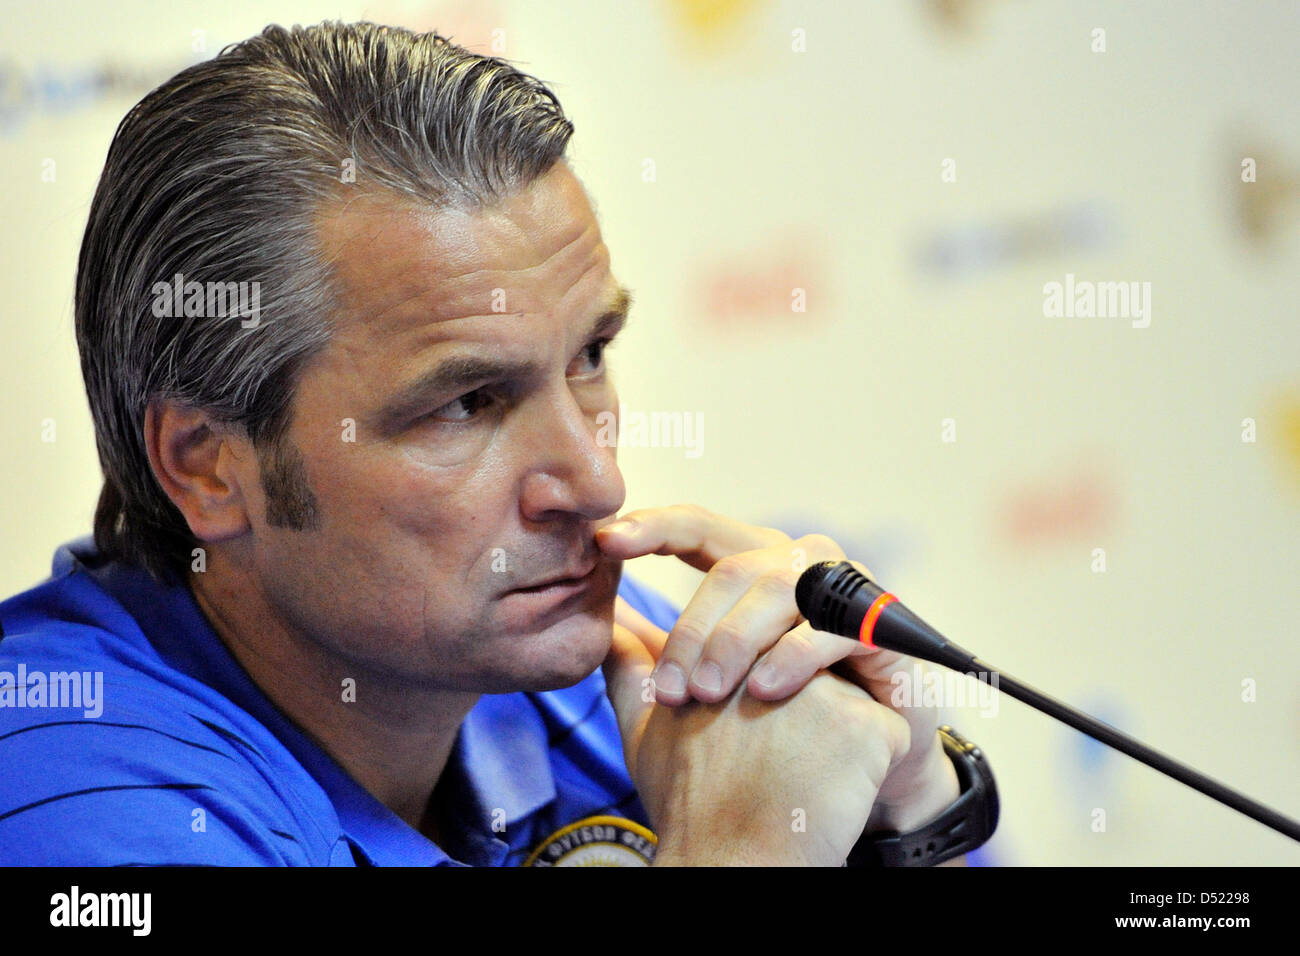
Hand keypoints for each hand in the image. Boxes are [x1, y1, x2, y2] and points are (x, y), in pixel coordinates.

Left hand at [597, 504, 959, 838]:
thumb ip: (646, 651)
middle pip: (733, 568)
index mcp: (750, 567)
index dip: (652, 527)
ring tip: (707, 692)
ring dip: (736, 640)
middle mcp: (796, 565)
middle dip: (692, 629)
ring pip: (781, 588)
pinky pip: (833, 627)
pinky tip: (764, 690)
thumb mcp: (697, 689)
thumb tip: (593, 619)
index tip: (604, 541)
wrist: (846, 776)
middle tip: (668, 691)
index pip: (697, 529)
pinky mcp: (880, 629)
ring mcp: (841, 590)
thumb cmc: (766, 727)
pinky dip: (794, 656)